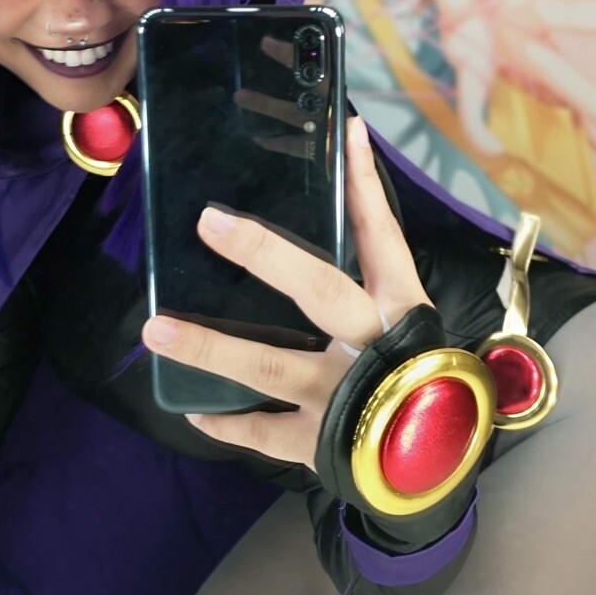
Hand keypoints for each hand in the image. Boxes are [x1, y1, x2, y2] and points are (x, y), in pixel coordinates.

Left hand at [140, 116, 432, 469]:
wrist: (441, 461)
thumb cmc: (423, 375)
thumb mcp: (408, 319)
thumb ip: (376, 272)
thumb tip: (345, 196)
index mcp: (401, 306)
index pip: (383, 234)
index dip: (364, 185)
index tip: (347, 133)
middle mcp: (373, 344)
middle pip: (319, 288)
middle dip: (265, 254)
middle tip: (209, 222)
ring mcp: (344, 394)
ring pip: (271, 364)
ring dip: (211, 346)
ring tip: (155, 329)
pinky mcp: (322, 440)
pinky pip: (263, 431)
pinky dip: (228, 421)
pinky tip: (193, 408)